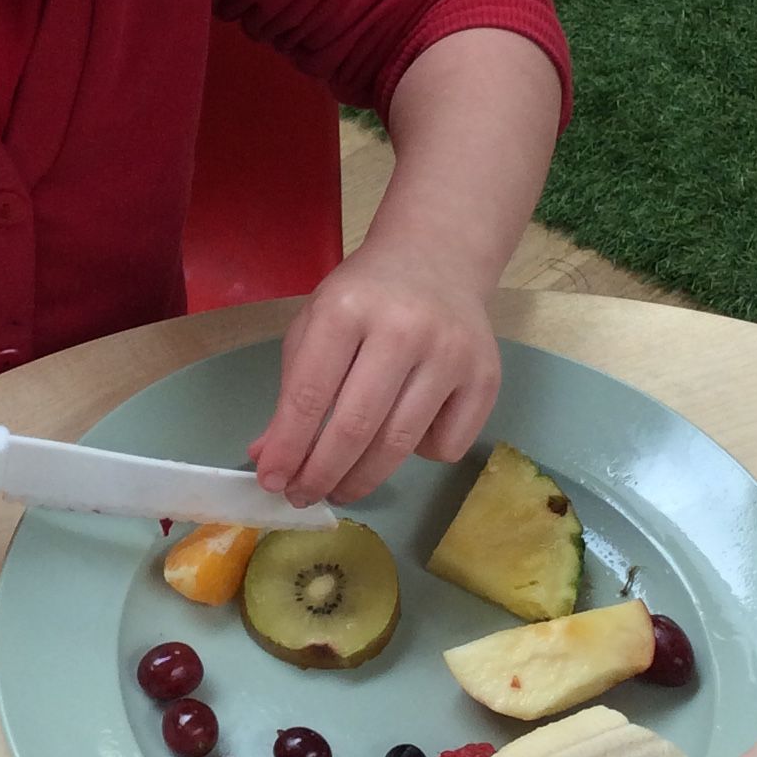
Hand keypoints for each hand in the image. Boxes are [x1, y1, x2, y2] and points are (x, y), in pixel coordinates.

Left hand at [247, 241, 501, 506]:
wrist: (436, 258)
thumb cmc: (365, 297)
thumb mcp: (315, 326)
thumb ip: (291, 391)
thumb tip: (270, 459)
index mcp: (347, 309)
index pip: (309, 395)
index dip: (288, 447)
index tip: (273, 482)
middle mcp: (403, 328)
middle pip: (356, 427)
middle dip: (322, 474)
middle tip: (304, 497)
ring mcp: (451, 353)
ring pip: (401, 444)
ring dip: (362, 479)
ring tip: (340, 489)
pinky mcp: (486, 376)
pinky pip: (447, 447)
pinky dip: (421, 457)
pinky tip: (404, 438)